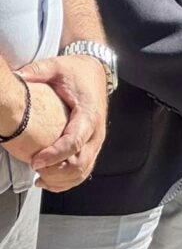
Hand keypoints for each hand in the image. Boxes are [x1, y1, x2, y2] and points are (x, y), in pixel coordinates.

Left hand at [16, 54, 106, 191]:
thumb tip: (16, 77)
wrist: (97, 72)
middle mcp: (96, 130)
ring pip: (83, 171)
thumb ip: (37, 71)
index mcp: (89, 113)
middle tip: (34, 170)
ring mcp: (96, 140)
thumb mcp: (57, 66)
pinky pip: (84, 170)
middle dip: (55, 172)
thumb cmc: (77, 72)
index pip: (74, 141)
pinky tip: (48, 181)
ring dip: (61, 180)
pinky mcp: (93, 146)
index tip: (34, 161)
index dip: (54, 155)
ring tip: (39, 179)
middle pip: (80, 163)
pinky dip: (67, 181)